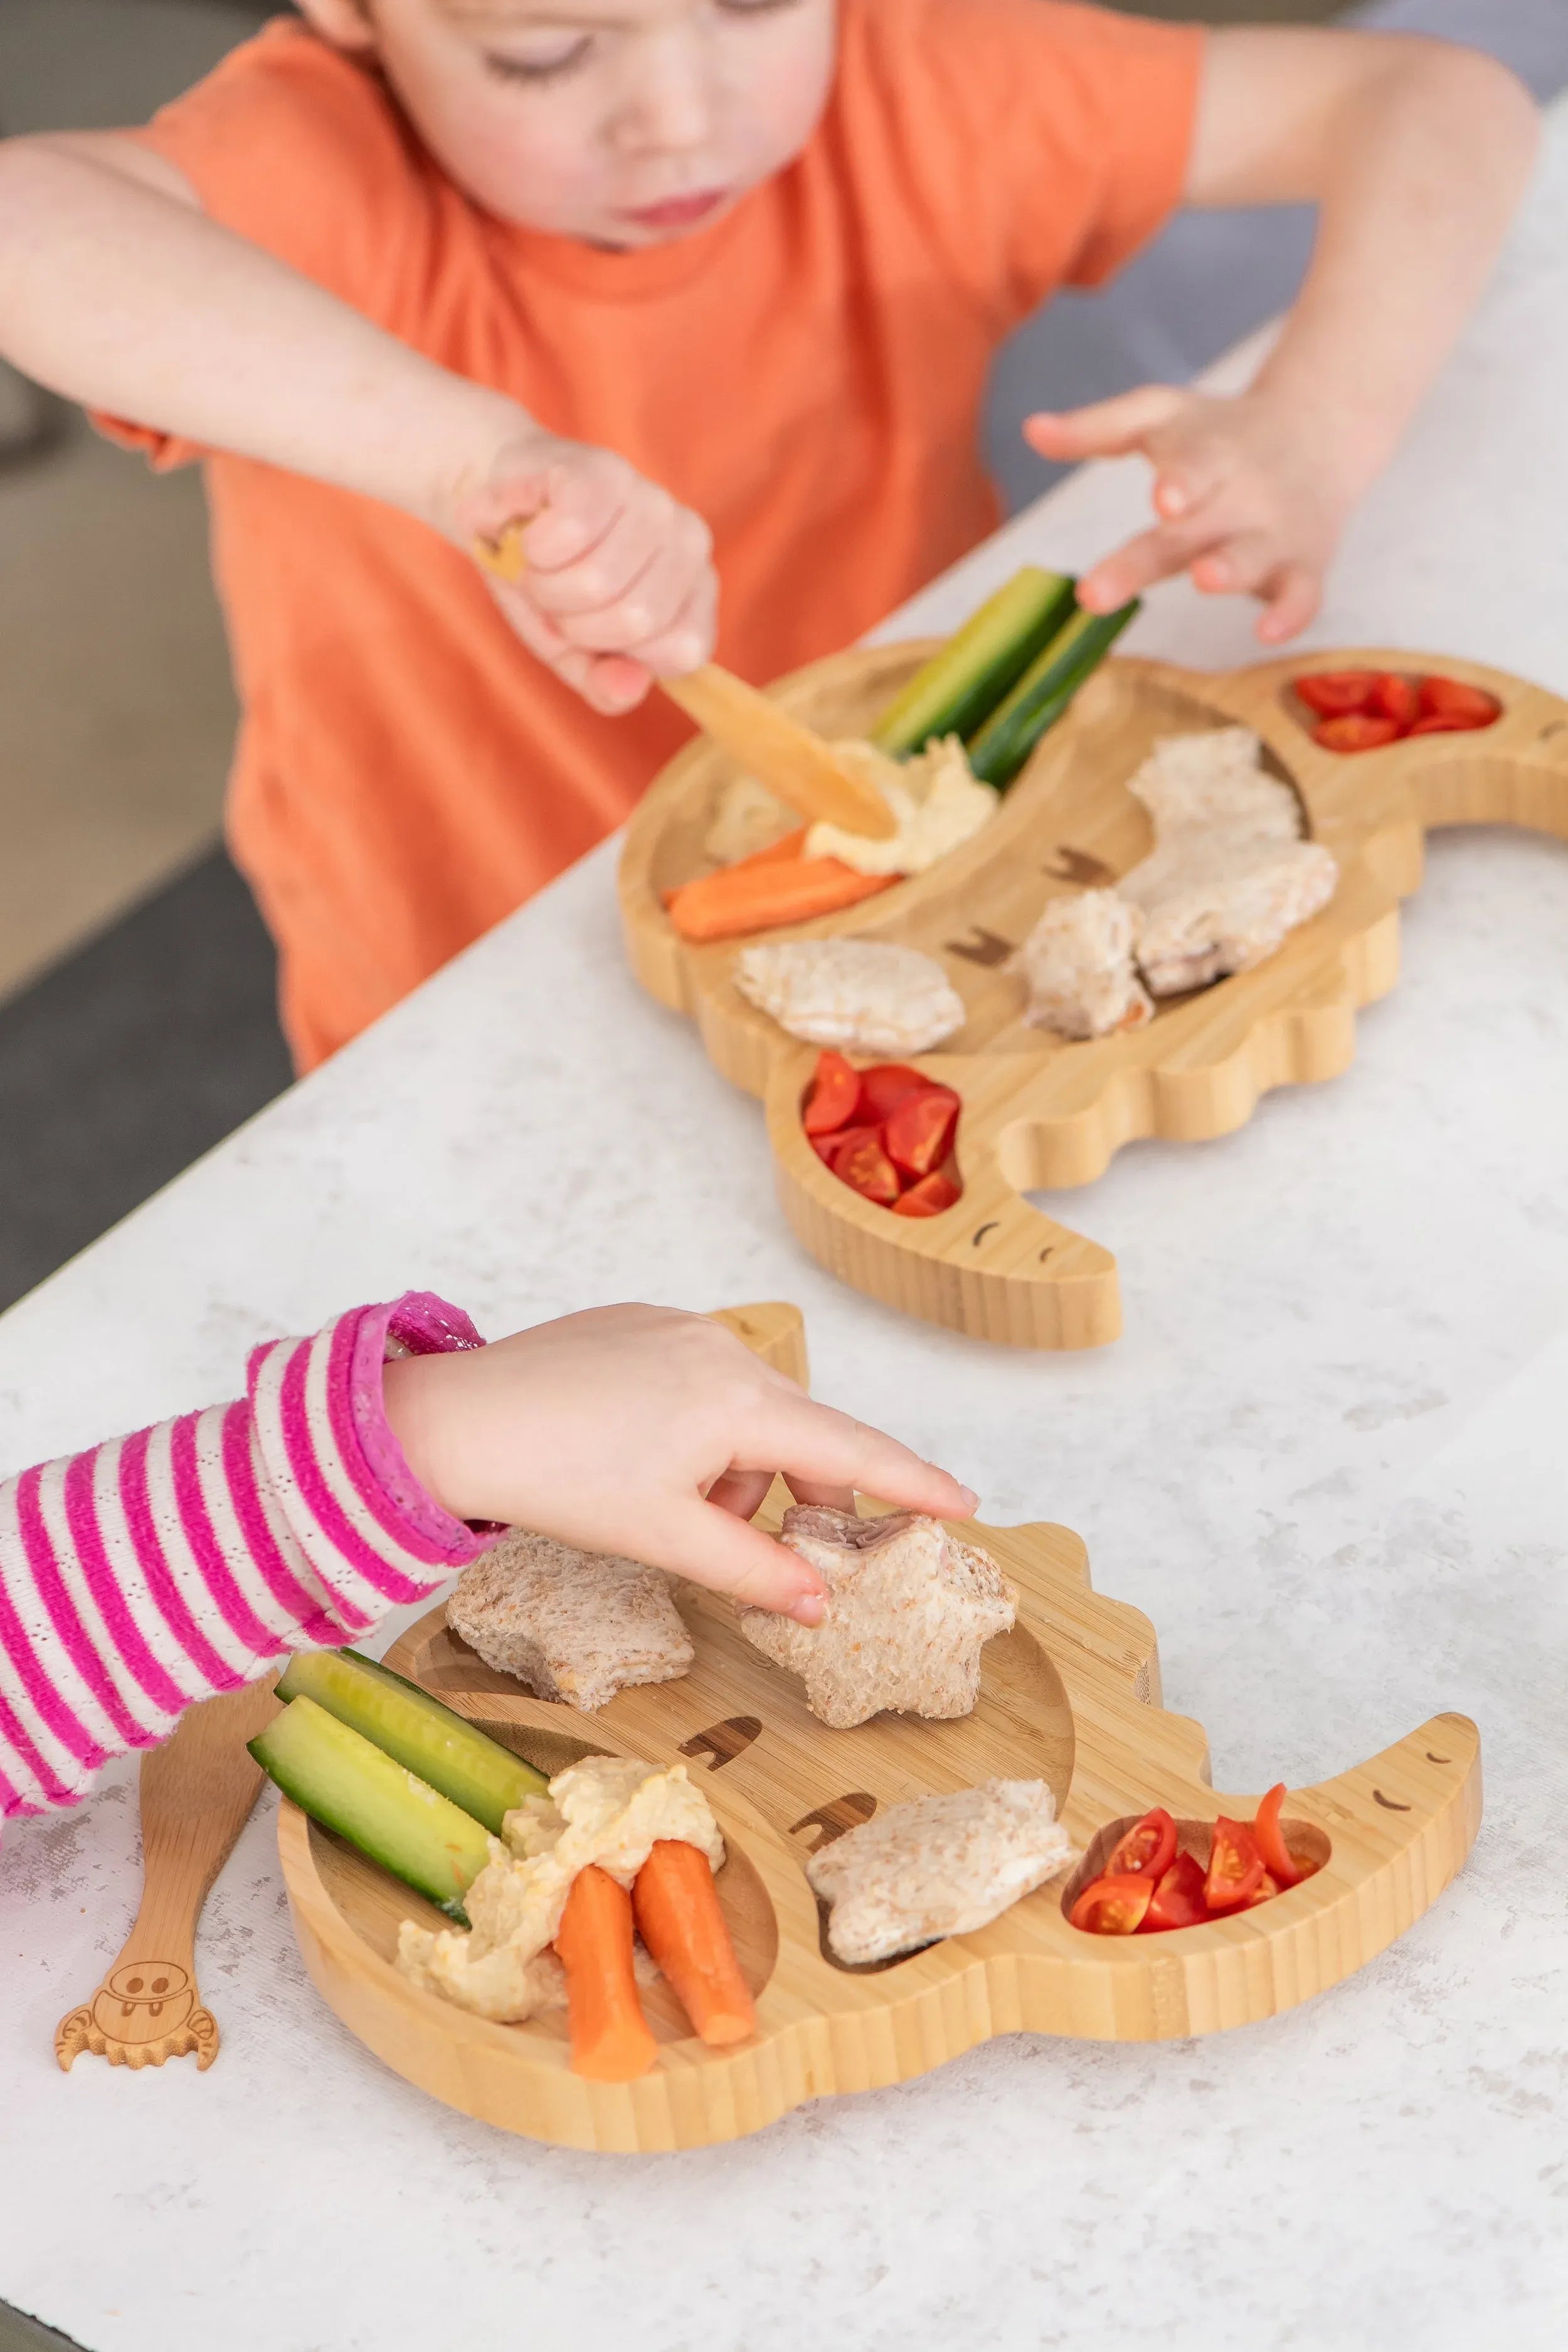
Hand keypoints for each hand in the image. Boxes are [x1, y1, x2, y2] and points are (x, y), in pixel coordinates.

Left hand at [381, 1305, 978, 1622]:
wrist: (454, 1420)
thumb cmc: (557, 1477)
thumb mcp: (665, 1537)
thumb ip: (753, 1569)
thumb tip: (819, 1602)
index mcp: (739, 1401)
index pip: (851, 1450)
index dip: (911, 1482)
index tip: (964, 1504)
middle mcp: (722, 1348)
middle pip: (799, 1431)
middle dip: (800, 1493)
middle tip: (778, 1550)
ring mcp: (679, 1327)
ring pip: (745, 1409)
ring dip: (738, 1467)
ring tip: (675, 1512)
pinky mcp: (639, 1323)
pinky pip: (699, 1380)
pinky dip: (698, 1431)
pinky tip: (640, 1462)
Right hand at [452, 429, 716, 713]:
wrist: (498, 512)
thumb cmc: (548, 583)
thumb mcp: (575, 652)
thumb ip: (606, 684)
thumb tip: (630, 688)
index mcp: (695, 591)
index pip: (683, 651)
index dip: (619, 652)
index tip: (591, 628)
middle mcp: (689, 541)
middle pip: (634, 619)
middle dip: (572, 620)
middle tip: (554, 592)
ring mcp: (652, 500)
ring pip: (597, 581)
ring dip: (544, 585)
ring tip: (539, 563)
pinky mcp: (604, 470)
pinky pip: (570, 534)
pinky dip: (532, 547)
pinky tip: (531, 531)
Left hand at [1025, 386, 1360, 644]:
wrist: (1322, 432)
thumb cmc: (1220, 433)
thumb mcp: (1163, 415)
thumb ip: (1098, 427)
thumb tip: (1031, 430)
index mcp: (1205, 456)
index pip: (1192, 464)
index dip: (1181, 480)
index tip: (1161, 499)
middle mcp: (1240, 496)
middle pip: (1193, 530)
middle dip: (1148, 558)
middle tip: (1098, 593)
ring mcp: (1273, 534)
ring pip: (1253, 557)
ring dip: (1233, 569)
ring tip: (1206, 579)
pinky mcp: (1303, 567)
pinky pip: (1304, 595)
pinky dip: (1292, 613)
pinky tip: (1268, 632)